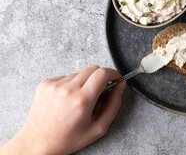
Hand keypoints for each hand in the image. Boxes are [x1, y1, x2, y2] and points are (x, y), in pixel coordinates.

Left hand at [1, 66, 125, 154]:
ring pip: (80, 73)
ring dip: (85, 82)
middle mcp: (67, 89)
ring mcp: (54, 85)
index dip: (113, 73)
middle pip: (93, 69)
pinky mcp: (46, 83)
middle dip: (102, 77)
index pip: (103, 74)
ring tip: (80, 99)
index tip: (116, 78)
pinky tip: (68, 99)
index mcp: (82, 101)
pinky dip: (71, 84)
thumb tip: (120, 86)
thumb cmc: (67, 139)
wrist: (37, 143)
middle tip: (101, 90)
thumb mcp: (98, 128)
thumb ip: (113, 105)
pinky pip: (66, 77)